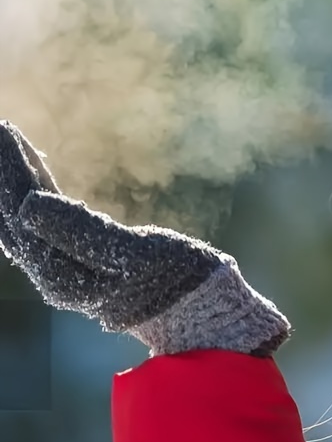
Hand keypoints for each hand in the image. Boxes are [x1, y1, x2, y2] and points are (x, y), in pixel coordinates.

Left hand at [0, 120, 288, 356]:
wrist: (201, 313)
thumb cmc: (176, 281)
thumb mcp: (136, 255)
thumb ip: (82, 232)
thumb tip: (28, 205)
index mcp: (61, 272)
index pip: (23, 211)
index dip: (12, 170)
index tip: (4, 129)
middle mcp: (55, 274)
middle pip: (17, 216)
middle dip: (8, 173)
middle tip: (0, 129)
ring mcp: (69, 269)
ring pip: (28, 220)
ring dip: (19, 181)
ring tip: (11, 145)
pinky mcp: (87, 261)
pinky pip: (49, 223)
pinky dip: (40, 193)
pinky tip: (40, 177)